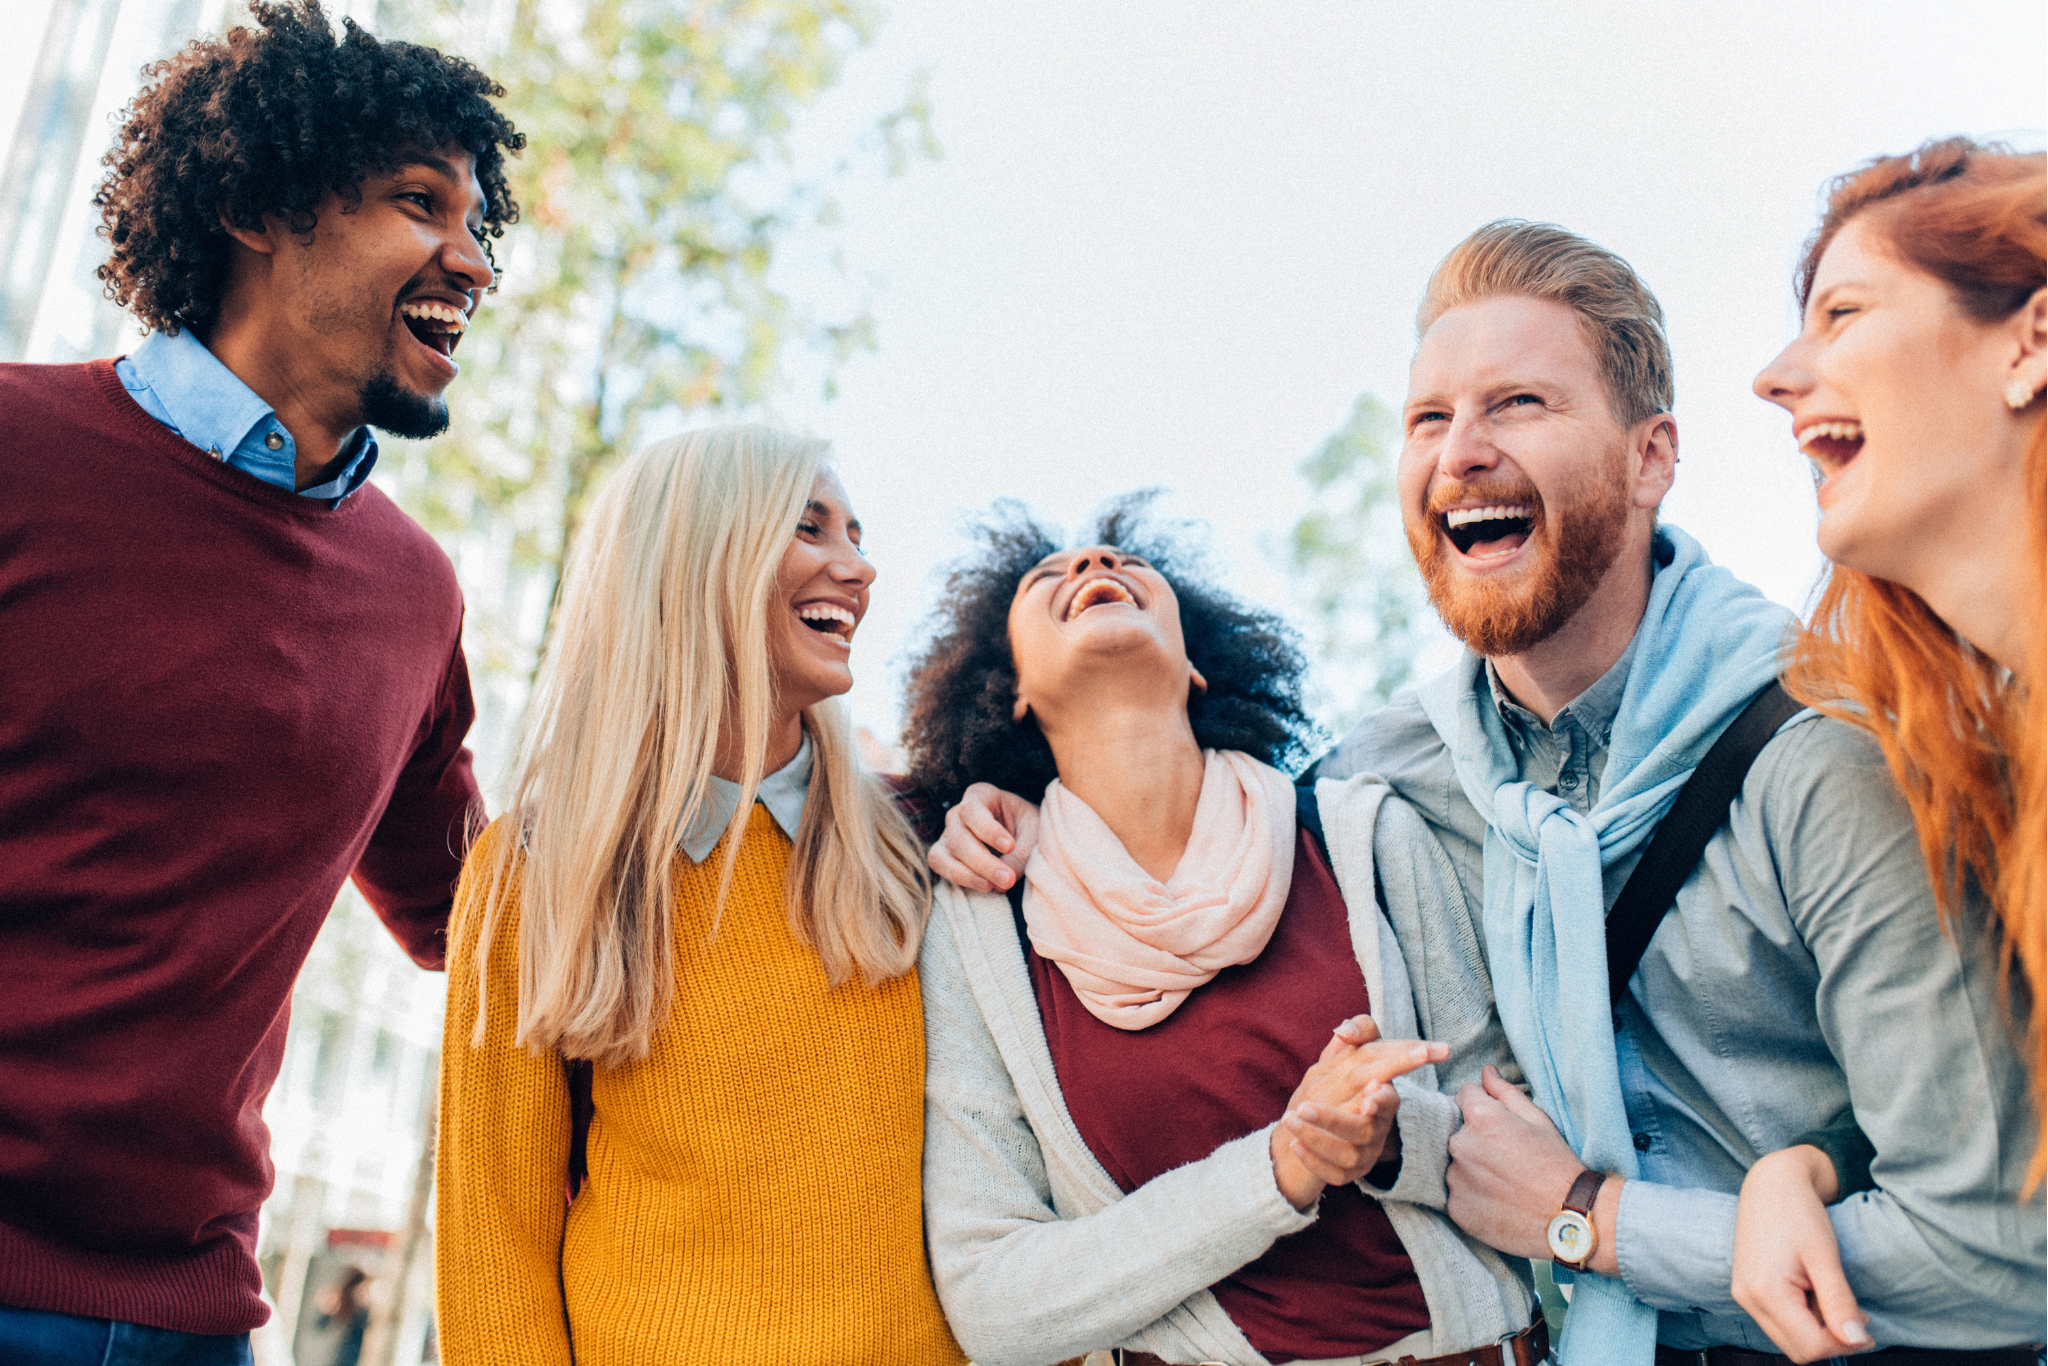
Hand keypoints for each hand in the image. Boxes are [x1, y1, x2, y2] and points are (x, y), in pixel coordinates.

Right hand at [929, 783, 1038, 891]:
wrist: (1026, 839)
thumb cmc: (1029, 830)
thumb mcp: (1033, 836)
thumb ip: (1018, 857)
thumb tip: (998, 882)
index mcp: (981, 795)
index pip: (972, 808)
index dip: (988, 829)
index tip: (1010, 846)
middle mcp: (959, 813)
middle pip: (959, 836)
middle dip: (983, 862)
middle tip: (1007, 879)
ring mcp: (948, 834)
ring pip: (945, 853)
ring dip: (969, 873)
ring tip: (994, 886)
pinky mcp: (944, 854)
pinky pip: (940, 865)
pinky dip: (960, 878)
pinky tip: (984, 886)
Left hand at [1271, 1016, 1446, 1210]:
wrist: (1329, 1116)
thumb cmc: (1350, 1078)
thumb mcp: (1356, 1051)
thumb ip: (1361, 1031)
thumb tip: (1345, 1029)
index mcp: (1384, 1099)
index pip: (1391, 1099)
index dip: (1383, 1099)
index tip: (1369, 1095)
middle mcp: (1379, 1128)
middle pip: (1363, 1130)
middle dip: (1333, 1120)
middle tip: (1302, 1106)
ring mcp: (1366, 1153)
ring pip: (1347, 1154)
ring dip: (1317, 1138)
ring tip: (1290, 1118)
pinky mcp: (1350, 1172)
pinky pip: (1334, 1175)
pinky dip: (1313, 1161)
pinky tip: (1295, 1144)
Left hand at [1447, 1065, 1619, 1271]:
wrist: (1568, 1216)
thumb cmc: (1556, 1164)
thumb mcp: (1537, 1119)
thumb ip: (1505, 1092)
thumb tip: (1486, 1071)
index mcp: (1480, 1118)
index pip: (1463, 1095)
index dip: (1482, 1106)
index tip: (1500, 1125)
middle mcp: (1460, 1145)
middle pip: (1455, 1130)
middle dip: (1473, 1136)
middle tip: (1503, 1156)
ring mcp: (1455, 1179)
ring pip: (1453, 1162)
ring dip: (1469, 1166)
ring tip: (1501, 1180)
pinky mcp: (1456, 1208)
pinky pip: (1455, 1192)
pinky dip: (1470, 1194)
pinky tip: (1496, 1199)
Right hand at [1732, 1146, 1872, 1360]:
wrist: (1771, 1181)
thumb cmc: (1799, 1212)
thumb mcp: (1825, 1257)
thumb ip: (1839, 1303)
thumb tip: (1856, 1342)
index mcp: (1765, 1292)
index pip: (1811, 1346)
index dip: (1845, 1344)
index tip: (1867, 1325)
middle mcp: (1748, 1299)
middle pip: (1798, 1350)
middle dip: (1832, 1341)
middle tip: (1856, 1315)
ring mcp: (1745, 1295)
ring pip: (1789, 1339)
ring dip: (1818, 1330)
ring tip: (1833, 1296)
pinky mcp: (1749, 1289)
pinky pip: (1780, 1322)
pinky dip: (1804, 1318)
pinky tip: (1816, 1292)